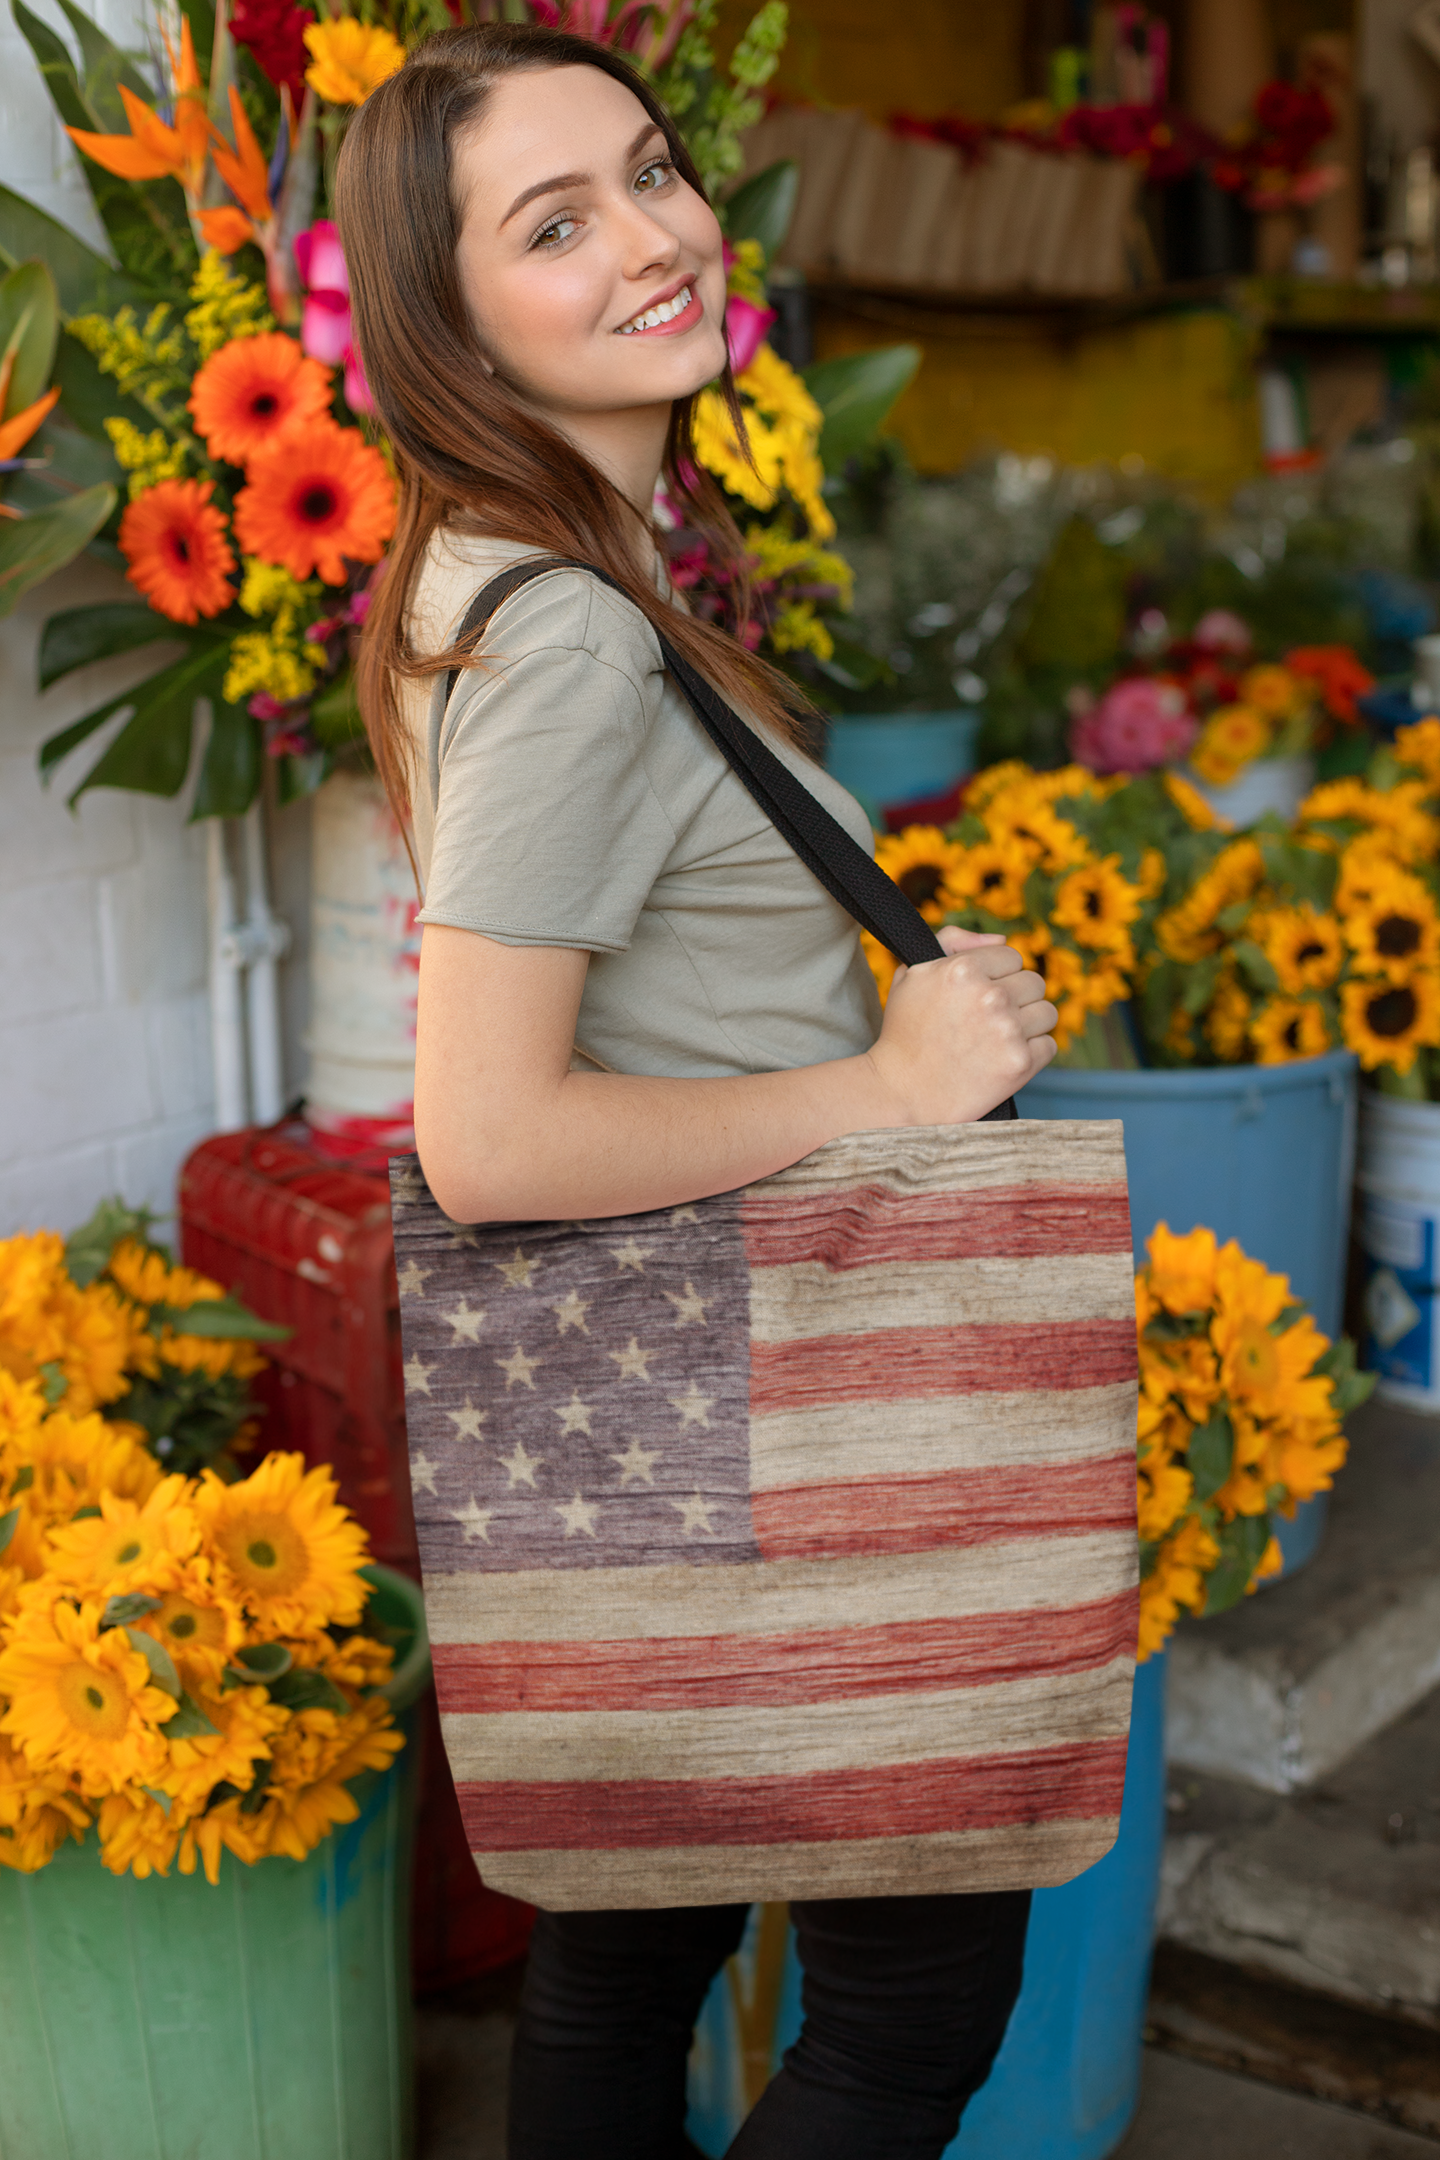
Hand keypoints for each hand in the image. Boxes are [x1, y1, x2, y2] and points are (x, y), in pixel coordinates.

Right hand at [864, 927, 1057, 1125]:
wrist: (902, 1092)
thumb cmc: (906, 1032)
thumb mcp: (915, 973)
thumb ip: (954, 941)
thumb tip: (1001, 938)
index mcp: (963, 968)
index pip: (1012, 955)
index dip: (997, 975)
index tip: (979, 995)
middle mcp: (990, 995)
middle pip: (1034, 983)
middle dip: (1016, 999)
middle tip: (988, 1020)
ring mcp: (1008, 1030)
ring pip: (1047, 1013)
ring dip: (1028, 1025)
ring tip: (998, 1039)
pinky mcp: (1020, 1063)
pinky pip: (1049, 1046)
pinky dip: (1032, 1053)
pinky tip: (1004, 1058)